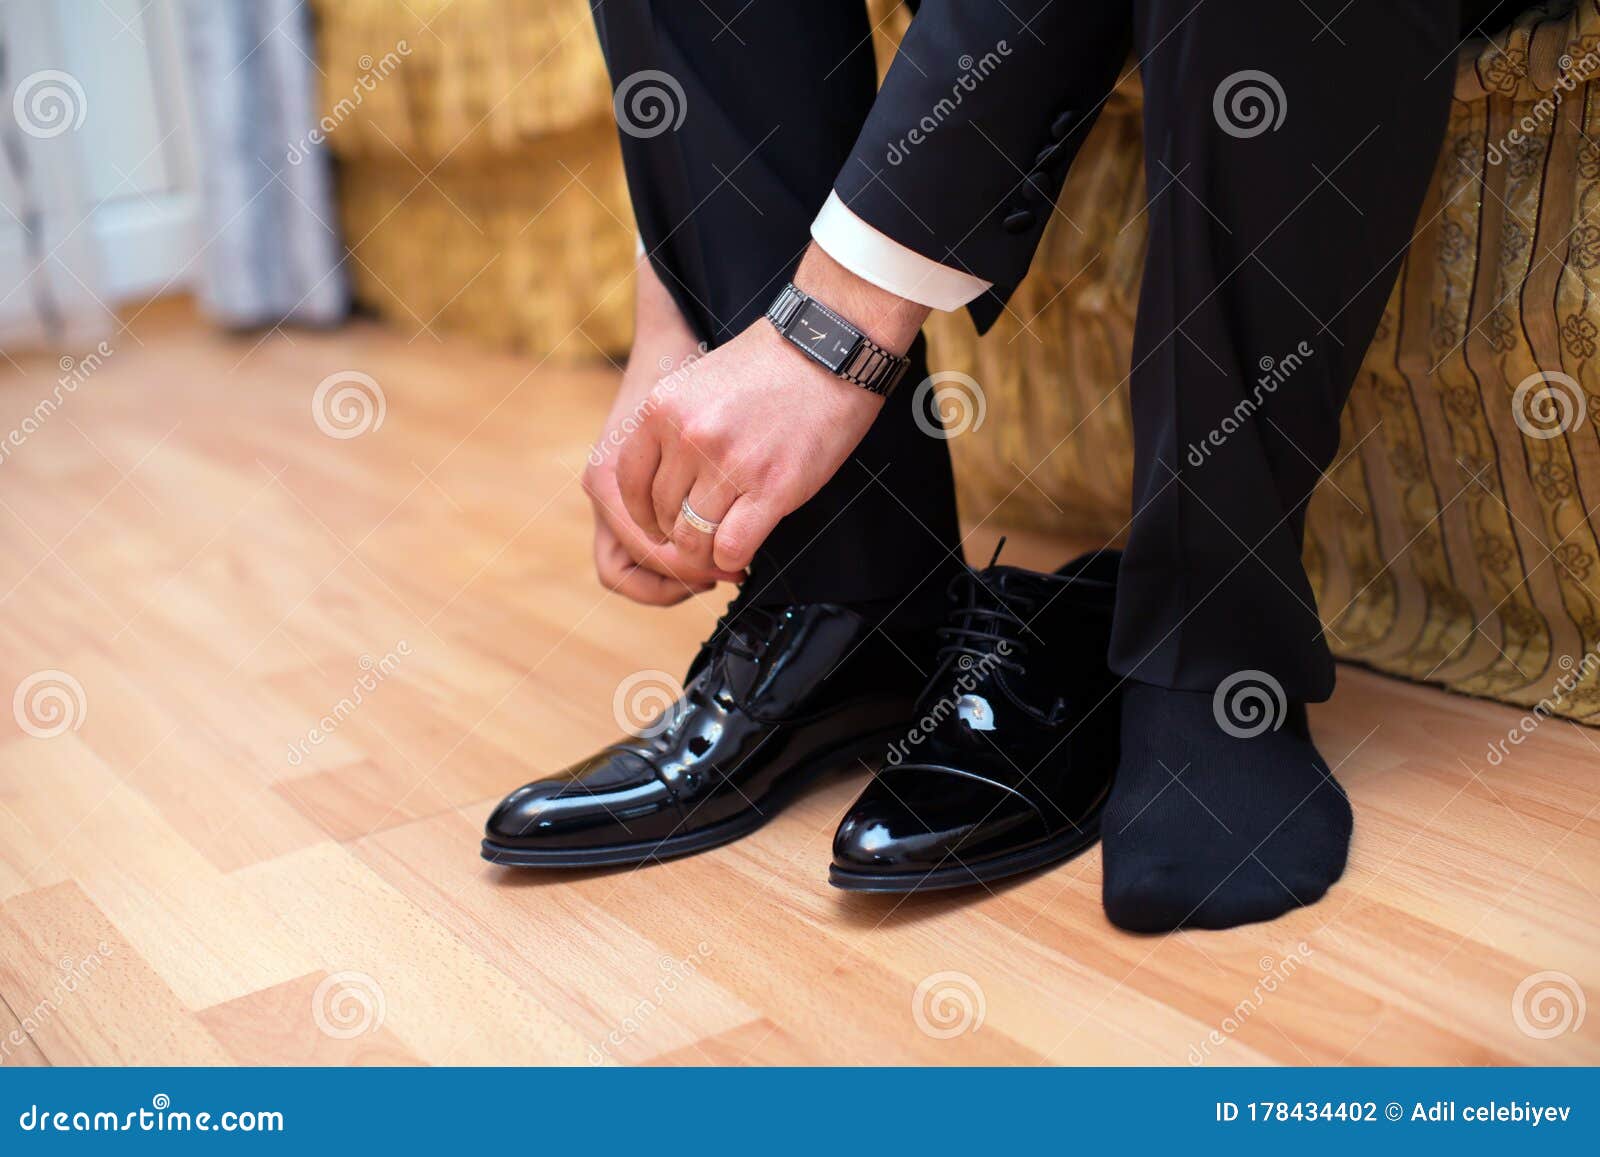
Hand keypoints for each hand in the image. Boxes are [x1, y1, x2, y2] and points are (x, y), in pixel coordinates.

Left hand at [583, 258, 744, 604]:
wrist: (829, 351)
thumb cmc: (768, 368)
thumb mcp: (698, 384)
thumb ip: (671, 429)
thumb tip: (657, 488)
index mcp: (662, 409)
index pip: (630, 483)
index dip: (643, 515)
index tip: (661, 526)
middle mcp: (689, 437)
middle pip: (663, 515)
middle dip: (680, 535)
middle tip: (702, 539)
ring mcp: (729, 463)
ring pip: (693, 538)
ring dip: (706, 553)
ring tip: (721, 548)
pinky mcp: (771, 488)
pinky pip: (731, 548)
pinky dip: (733, 559)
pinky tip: (743, 552)